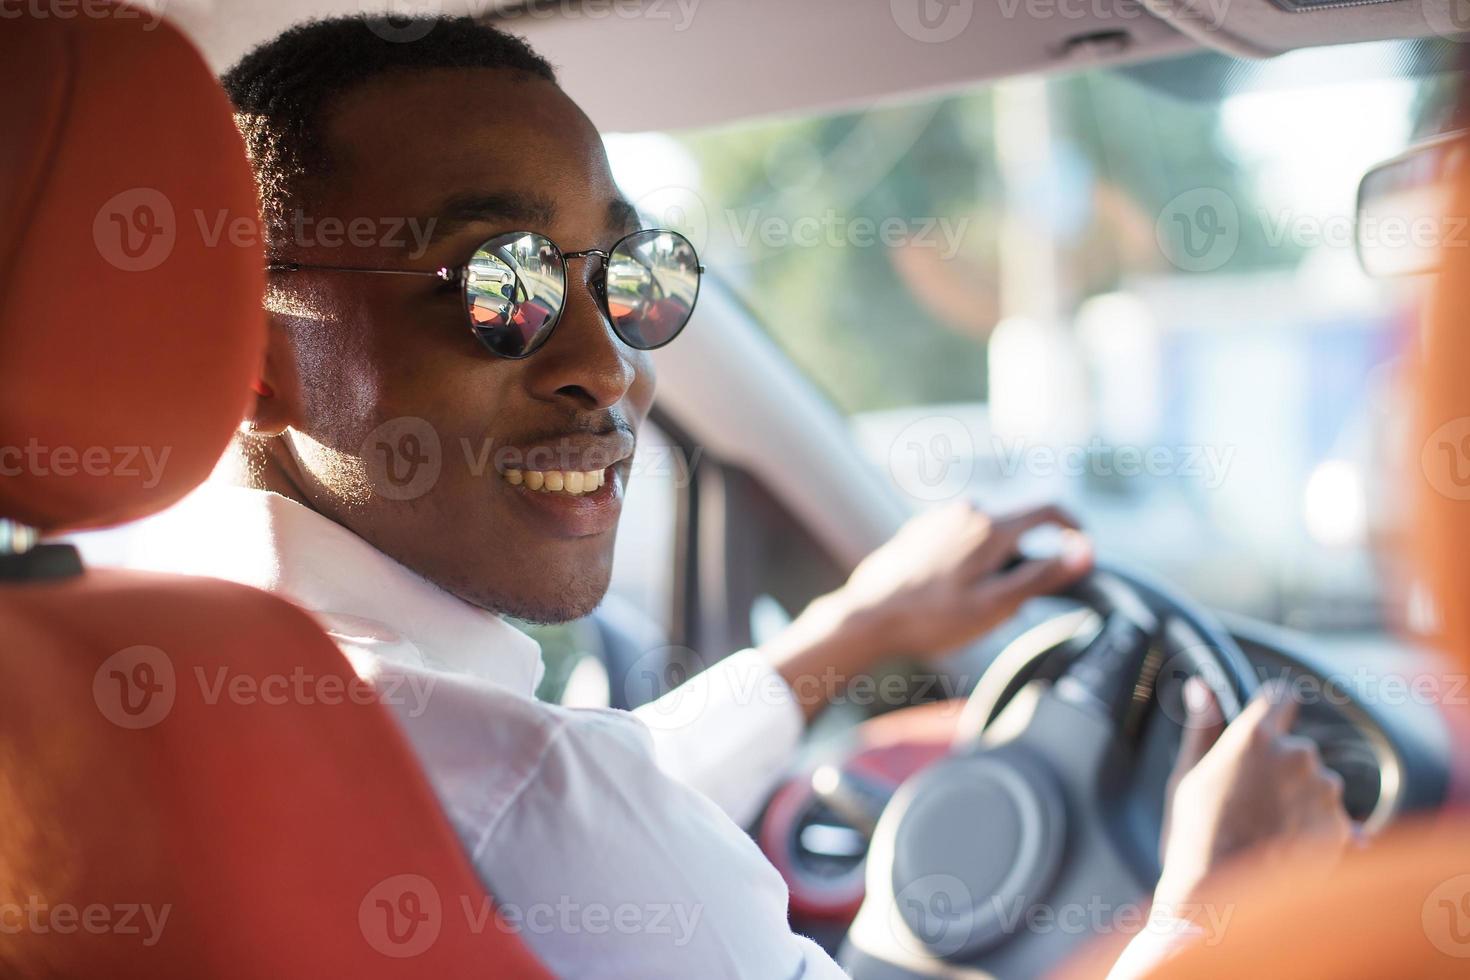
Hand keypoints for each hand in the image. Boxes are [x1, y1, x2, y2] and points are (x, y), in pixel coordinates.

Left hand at [833, 501, 1092, 659]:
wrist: (867, 618)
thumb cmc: (933, 618)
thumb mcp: (996, 605)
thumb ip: (1042, 576)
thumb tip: (1084, 553)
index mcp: (991, 526)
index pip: (1048, 509)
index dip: (1072, 528)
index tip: (1079, 550)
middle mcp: (967, 510)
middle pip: (1015, 529)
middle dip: (1020, 562)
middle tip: (1004, 606)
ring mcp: (939, 517)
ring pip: (984, 536)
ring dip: (990, 564)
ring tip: (967, 606)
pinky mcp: (919, 530)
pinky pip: (957, 540)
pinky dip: (964, 563)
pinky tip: (943, 596)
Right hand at [1155, 678, 1355, 910]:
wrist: (1223, 900)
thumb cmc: (1195, 837)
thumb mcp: (1187, 776)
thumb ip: (1202, 728)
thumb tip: (1201, 686)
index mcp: (1255, 735)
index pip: (1281, 695)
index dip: (1275, 707)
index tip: (1271, 720)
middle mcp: (1297, 755)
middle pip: (1299, 749)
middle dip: (1283, 771)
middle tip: (1255, 805)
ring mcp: (1323, 791)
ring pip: (1319, 786)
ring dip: (1303, 802)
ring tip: (1271, 835)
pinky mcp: (1341, 827)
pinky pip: (1336, 822)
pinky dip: (1319, 834)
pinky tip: (1291, 852)